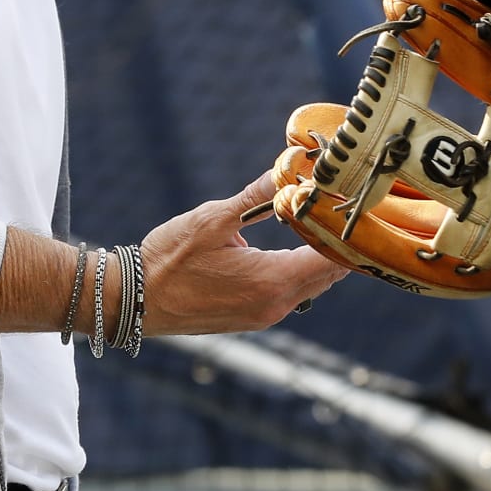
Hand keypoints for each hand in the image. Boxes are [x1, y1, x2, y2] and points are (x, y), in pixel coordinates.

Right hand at [139, 170, 347, 335]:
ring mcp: (263, 317)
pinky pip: (288, 296)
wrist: (135, 301)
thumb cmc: (170, 259)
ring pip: (308, 287)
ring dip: (316, 260)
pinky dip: (296, 274)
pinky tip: (288, 251)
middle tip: (343, 211)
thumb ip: (255, 197)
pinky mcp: (250, 319)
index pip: (331, 259)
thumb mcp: (212, 219)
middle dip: (335, 244)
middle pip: (326, 276)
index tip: (354, 208)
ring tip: (319, 226)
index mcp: (272, 281)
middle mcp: (274, 306)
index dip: (345, 233)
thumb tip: (287, 170)